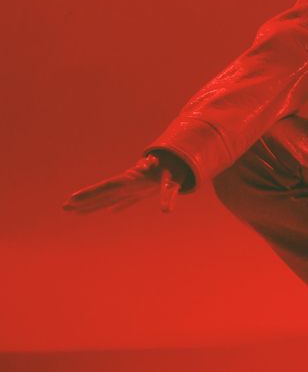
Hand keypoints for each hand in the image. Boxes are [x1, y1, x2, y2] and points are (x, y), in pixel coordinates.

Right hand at [62, 155, 182, 215]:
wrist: (180, 159)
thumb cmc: (174, 169)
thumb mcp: (172, 180)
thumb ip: (167, 193)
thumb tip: (166, 210)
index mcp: (132, 179)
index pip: (107, 187)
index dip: (91, 194)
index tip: (74, 198)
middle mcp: (127, 183)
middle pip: (102, 193)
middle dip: (84, 200)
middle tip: (64, 206)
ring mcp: (131, 187)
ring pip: (108, 198)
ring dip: (92, 204)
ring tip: (74, 210)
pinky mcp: (139, 191)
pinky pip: (122, 200)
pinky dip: (114, 206)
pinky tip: (108, 212)